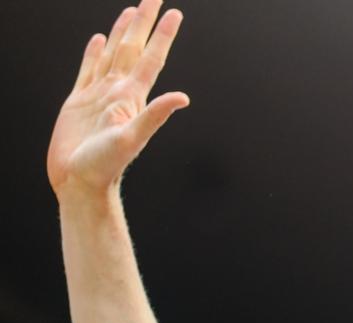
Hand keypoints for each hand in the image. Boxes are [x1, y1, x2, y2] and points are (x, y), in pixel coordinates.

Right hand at [47, 0, 187, 200]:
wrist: (79, 182)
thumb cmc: (105, 166)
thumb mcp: (131, 139)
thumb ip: (154, 116)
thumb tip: (182, 97)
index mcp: (132, 97)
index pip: (151, 59)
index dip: (162, 36)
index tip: (174, 13)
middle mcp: (118, 92)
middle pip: (133, 49)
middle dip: (144, 23)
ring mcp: (99, 95)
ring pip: (112, 55)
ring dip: (122, 33)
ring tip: (132, 12)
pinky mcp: (79, 101)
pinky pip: (88, 70)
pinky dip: (94, 53)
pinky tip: (99, 40)